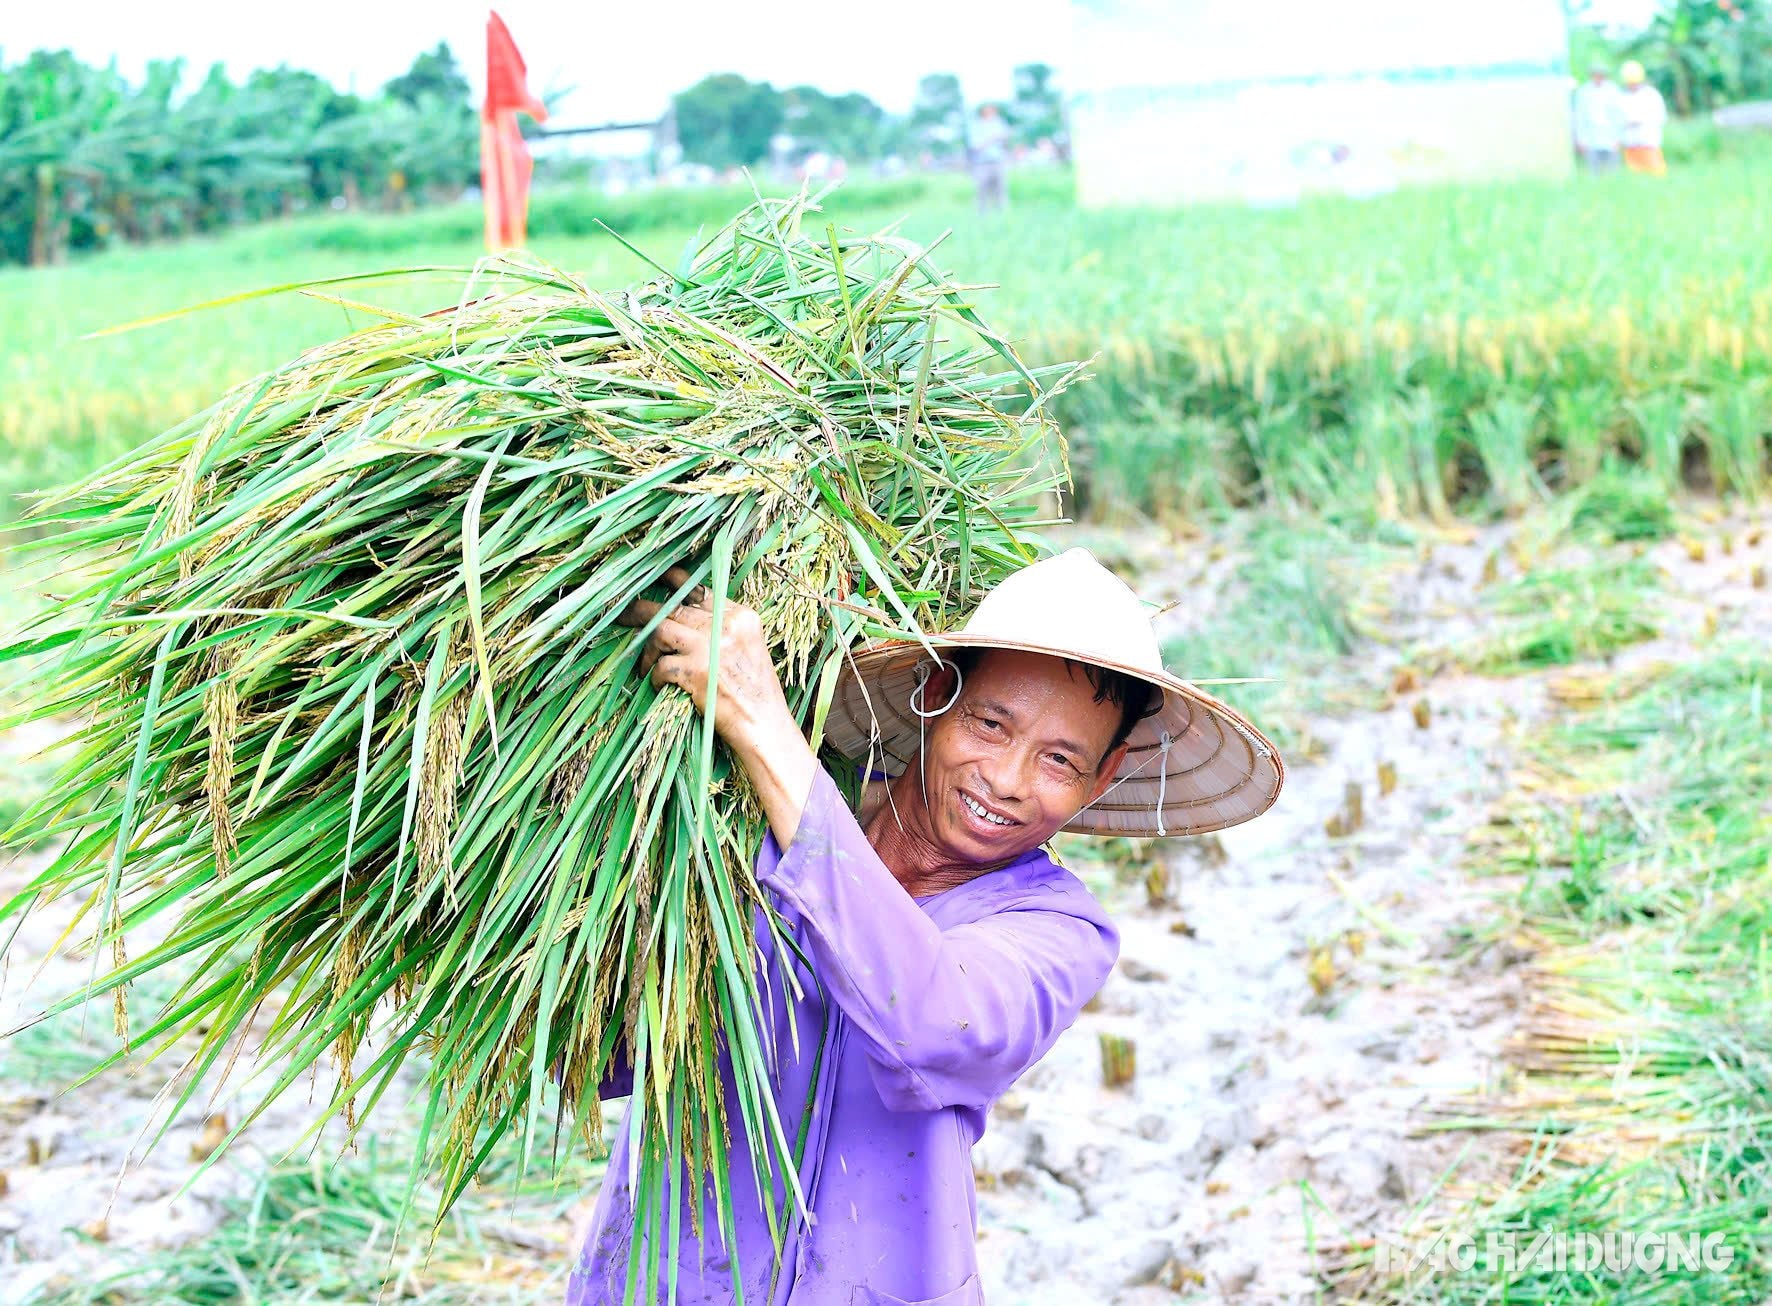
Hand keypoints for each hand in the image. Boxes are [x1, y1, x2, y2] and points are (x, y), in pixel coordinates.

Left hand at [616, 565, 819, 848]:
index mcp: (741, 616)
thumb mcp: (746, 648)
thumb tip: (682, 615)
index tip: (652, 580)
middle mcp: (726, 625)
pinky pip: (661, 666)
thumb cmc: (754, 692)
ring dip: (646, 649)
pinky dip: (655, 676)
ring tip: (644, 664)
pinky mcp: (696, 672)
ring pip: (660, 630)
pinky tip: (658, 686)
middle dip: (643, 611)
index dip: (672, 582)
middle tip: (624, 614)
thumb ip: (721, 628)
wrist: (764, 725)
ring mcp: (710, 647)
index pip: (699, 589)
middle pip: (673, 607)